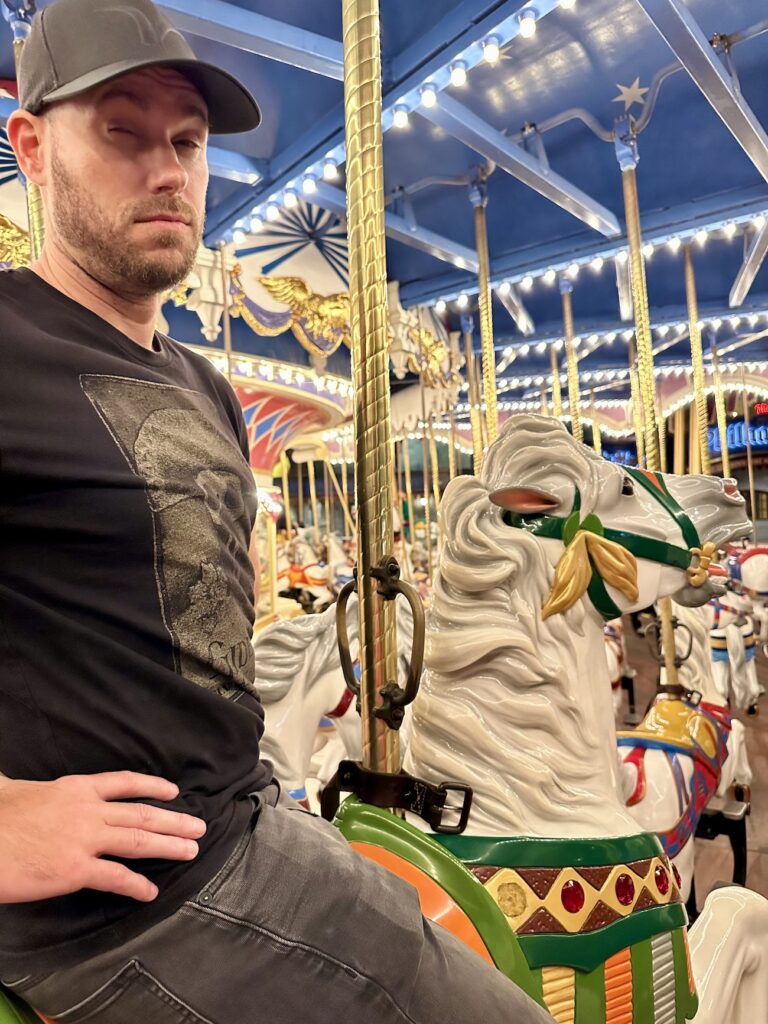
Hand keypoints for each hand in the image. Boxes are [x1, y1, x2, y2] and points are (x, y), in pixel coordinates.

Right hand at [0, 772, 205, 903]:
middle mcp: (88, 810)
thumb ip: (22, 783)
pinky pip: (115, 877)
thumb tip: (5, 778)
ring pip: (139, 841)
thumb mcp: (12, 787)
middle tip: (199, 827)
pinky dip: (136, 885)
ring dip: (169, 846)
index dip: (153, 787)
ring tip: (191, 851)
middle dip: (174, 820)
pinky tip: (150, 892)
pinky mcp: (75, 870)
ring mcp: (84, 840)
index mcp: (76, 788)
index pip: (125, 783)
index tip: (173, 792)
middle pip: (142, 814)